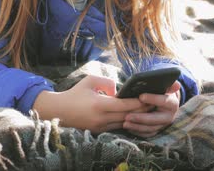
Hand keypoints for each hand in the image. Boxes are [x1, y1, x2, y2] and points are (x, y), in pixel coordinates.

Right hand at [32, 75, 146, 133]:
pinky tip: (134, 116)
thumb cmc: (75, 93)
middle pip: (128, 116)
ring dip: (136, 117)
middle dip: (142, 110)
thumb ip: (107, 82)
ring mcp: (100, 127)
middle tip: (155, 103)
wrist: (58, 111)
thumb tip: (118, 90)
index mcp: (99, 104)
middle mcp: (101, 118)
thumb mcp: (89, 81)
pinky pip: (117, 126)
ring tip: (148, 110)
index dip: (139, 102)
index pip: (125, 105)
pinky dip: (126, 121)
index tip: (149, 96)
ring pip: (124, 122)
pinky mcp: (99, 131)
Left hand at [122, 81, 180, 137]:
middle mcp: (169, 116)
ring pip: (150, 129)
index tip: (141, 96)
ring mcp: (163, 125)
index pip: (164, 101)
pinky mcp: (156, 131)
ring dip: (137, 127)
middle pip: (155, 119)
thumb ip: (168, 83)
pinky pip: (147, 134)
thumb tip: (177, 85)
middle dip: (141, 118)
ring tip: (124, 123)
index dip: (153, 99)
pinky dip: (137, 132)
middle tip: (127, 116)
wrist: (162, 101)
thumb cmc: (160, 91)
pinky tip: (128, 128)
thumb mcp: (164, 86)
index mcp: (172, 103)